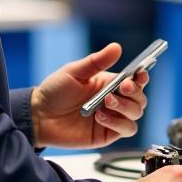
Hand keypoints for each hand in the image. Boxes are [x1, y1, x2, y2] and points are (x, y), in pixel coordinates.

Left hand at [30, 43, 148, 148]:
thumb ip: (96, 61)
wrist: (39, 115)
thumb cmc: (55, 91)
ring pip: (136, 114)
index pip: (135, 80)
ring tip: (106, 103)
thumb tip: (116, 47)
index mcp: (110, 83)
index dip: (142, 77)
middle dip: (135, 92)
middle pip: (140, 98)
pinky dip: (118, 123)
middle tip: (121, 88)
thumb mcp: (74, 72)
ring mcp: (113, 118)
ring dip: (126, 107)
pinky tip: (100, 117)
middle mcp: (115, 100)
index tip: (140, 74)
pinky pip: (125, 129)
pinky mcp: (107, 134)